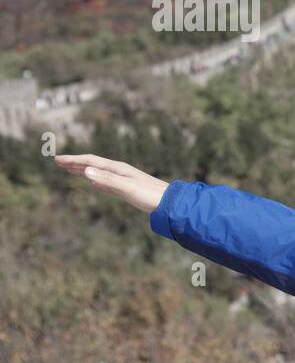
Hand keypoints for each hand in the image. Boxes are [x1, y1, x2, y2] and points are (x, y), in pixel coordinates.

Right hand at [54, 154, 168, 212]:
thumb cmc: (149, 195)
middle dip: (75, 163)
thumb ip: (107, 180)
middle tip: (58, 162)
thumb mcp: (126, 187)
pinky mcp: (127, 189)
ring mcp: (123, 180)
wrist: (170, 203)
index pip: (90, 161)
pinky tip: (94, 183)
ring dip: (84, 170)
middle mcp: (120, 171)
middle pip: (93, 165)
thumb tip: (86, 171)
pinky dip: (97, 181)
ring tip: (71, 170)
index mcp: (117, 168)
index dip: (73, 160)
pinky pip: (106, 183)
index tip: (57, 159)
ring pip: (98, 173)